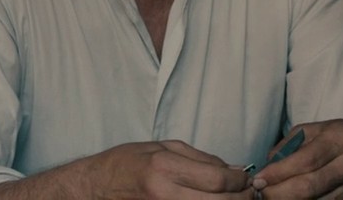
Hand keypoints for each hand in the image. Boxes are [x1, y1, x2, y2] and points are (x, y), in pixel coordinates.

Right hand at [83, 140, 253, 198]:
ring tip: (234, 199)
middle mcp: (163, 194)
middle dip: (241, 198)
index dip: (239, 180)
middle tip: (248, 192)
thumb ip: (201, 159)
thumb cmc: (126, 163)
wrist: (94, 187)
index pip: (217, 179)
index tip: (244, 177)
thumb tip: (234, 169)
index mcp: (164, 168)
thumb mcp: (163, 148)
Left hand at [252, 120, 342, 198]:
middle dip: (278, 193)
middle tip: (261, 193)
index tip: (259, 179)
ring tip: (272, 197)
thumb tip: (269, 163)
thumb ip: (292, 142)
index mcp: (341, 138)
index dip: (279, 172)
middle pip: (308, 186)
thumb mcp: (320, 130)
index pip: (306, 160)